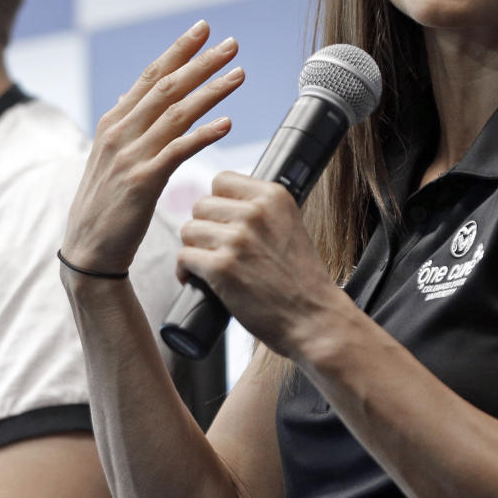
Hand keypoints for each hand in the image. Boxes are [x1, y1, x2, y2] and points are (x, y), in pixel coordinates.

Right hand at [61, 21, 244, 274]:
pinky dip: (203, 135)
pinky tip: (227, 124)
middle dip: (201, 61)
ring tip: (240, 74)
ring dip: (211, 90)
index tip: (203, 29)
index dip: (178, 50)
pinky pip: (177, 151)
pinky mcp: (142, 182)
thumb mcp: (109, 157)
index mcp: (113, 122)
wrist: (88, 250)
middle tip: (231, 43)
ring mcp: (129, 155)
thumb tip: (131, 97)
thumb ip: (125, 126)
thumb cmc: (105, 205)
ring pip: (176, 112)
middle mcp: (119, 132)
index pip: (150, 75)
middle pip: (166, 86)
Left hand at [177, 172, 344, 356]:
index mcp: (273, 196)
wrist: (314, 318)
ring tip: (208, 265)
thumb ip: (261, 210)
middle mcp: (255, 212)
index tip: (224, 222)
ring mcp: (237, 239)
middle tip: (216, 248)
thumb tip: (221, 203)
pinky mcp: (221, 267)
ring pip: (189, 230)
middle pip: (201, 205)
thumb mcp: (289, 226)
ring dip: (194, 249)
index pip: (222, 179)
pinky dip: (185, 271)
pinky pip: (184, 257)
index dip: (218, 202)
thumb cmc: (300, 279)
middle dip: (204, 227)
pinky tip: (196, 279)